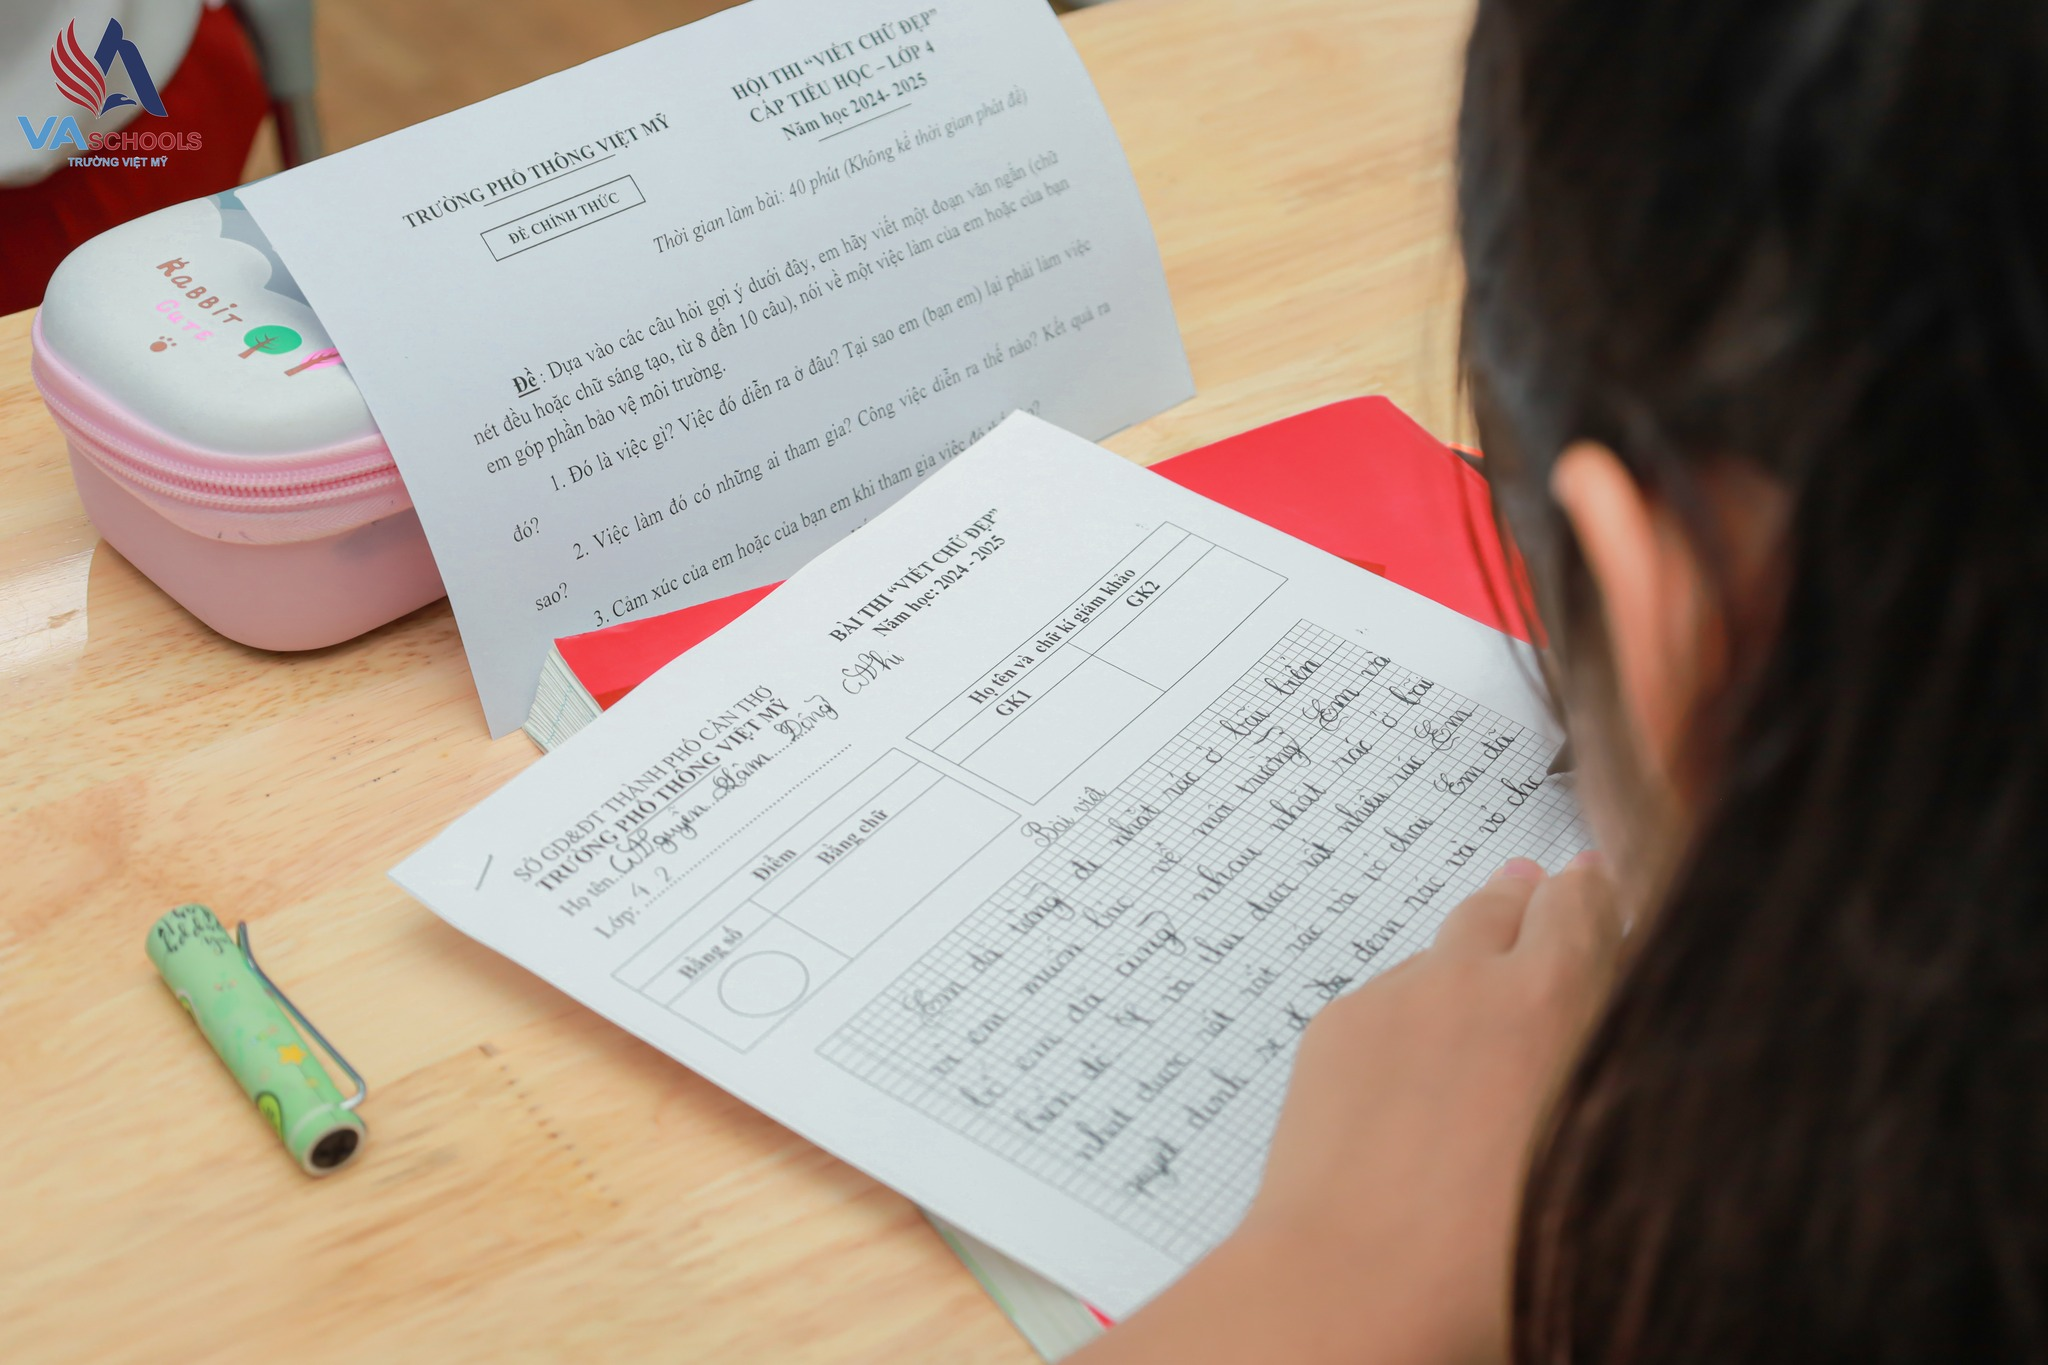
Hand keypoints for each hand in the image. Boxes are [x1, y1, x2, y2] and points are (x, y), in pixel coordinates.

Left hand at [1074, 853, 1622, 1364]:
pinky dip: (1406, 1017)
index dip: (1593, 894)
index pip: (1583, 906)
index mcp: (1557, 1002)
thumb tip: (1606, 1057)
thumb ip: (1611, 1083)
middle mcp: (1472, 980)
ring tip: (1476, 970)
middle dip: (1528, 904)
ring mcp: (1396, 999)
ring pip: (1439, 954)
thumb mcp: (1601, 1169)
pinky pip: (1385, 1001)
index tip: (1597, 886)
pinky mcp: (1337, 1028)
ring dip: (1464, 961)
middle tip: (1538, 890)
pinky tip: (1411, 1067)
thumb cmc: (1497, 1260)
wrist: (1355, 1283)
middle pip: (1505, 908)